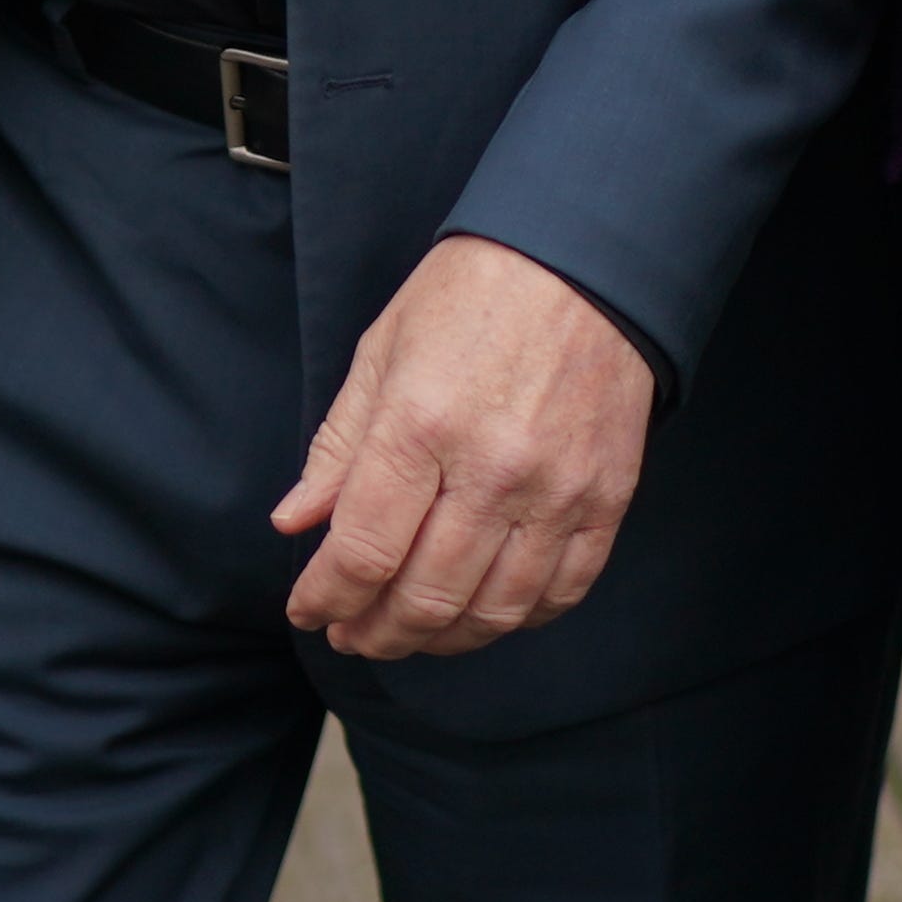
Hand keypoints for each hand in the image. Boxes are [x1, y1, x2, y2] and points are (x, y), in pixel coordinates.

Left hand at [273, 234, 655, 660]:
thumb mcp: (382, 352)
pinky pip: (560, 593)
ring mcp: (556, 491)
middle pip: (424, 597)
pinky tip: (482, 611)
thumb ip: (339, 447)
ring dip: (440, 640)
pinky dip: (515, 619)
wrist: (582, 261)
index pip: (361, 551)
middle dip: (375, 632)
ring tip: (409, 632)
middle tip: (351, 633)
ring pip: (492, 611)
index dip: (325, 597)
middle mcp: (490, 468)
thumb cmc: (471, 295)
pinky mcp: (606, 499)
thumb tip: (294, 523)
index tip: (307, 609)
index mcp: (419, 424)